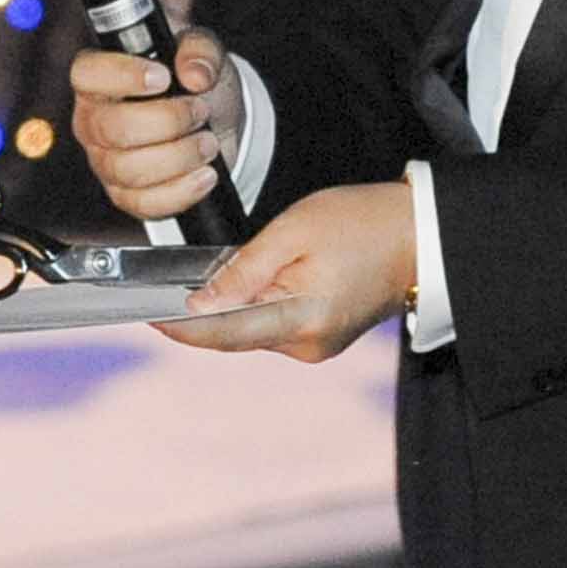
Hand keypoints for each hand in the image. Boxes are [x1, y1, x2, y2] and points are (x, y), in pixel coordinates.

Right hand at [68, 24, 241, 223]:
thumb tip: (195, 74)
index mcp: (99, 77)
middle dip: (168, 121)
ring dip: (180, 156)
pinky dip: (182, 190)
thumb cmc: (196, 83)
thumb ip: (200, 50)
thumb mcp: (204, 52)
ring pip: (130, 170)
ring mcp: (104, 161)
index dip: (121, 75)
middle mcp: (93, 120)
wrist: (215, 123)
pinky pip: (144, 203)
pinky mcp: (124, 195)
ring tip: (208, 141)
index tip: (162, 77)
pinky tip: (205, 173)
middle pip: (113, 129)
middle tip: (200, 111)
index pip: (87, 74)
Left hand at [165, 180, 414, 362]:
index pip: (223, 333)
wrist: (420, 235)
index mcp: (302, 318)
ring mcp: (315, 345)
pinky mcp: (319, 338)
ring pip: (251, 329)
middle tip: (168, 282)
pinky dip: (254, 305)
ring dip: (229, 305)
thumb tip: (201, 302)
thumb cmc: (362, 222)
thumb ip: (244, 269)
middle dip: (201, 311)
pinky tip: (250, 280)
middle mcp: (307, 344)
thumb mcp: (294, 231)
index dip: (180, 327)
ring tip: (220, 270)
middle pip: (233, 334)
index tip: (145, 315)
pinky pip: (272, 324)